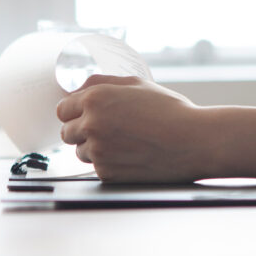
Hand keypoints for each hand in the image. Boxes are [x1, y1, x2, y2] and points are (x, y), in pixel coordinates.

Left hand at [57, 75, 206, 181]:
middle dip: (81, 131)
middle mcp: (91, 124)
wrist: (193, 142)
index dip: (74, 112)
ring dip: (95, 149)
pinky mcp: (107, 173)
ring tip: (124, 143)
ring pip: (81, 152)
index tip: (83, 116)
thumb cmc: (171, 111)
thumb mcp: (137, 85)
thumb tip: (79, 86)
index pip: (62, 109)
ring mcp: (98, 151)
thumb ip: (103, 82)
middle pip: (67, 133)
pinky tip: (131, 155)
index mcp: (95, 99)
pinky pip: (97, 168)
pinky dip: (109, 164)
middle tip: (106, 130)